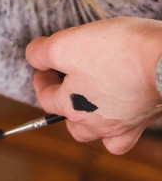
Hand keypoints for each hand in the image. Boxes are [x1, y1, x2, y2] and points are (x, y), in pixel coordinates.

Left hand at [26, 17, 161, 153]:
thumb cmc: (117, 52)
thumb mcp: (66, 44)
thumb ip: (42, 53)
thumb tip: (33, 57)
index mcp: (72, 106)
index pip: (45, 97)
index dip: (41, 79)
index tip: (43, 67)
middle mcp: (97, 122)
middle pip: (72, 123)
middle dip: (64, 105)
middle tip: (67, 82)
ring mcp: (125, 125)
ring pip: (100, 134)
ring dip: (90, 121)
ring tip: (91, 99)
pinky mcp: (148, 119)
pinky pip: (127, 136)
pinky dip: (120, 128)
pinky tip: (120, 113)